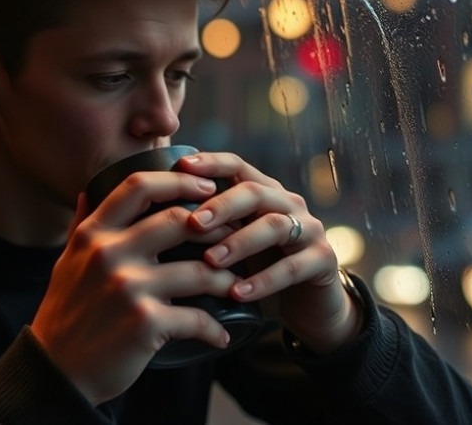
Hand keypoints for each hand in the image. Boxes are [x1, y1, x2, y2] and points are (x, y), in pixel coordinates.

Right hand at [30, 171, 237, 404]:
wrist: (55, 372)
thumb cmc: (66, 314)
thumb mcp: (66, 261)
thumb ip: (82, 225)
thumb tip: (90, 190)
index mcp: (93, 234)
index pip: (139, 186)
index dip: (180, 180)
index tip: (208, 187)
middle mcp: (109, 253)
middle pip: (179, 220)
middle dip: (218, 226)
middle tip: (237, 236)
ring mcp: (128, 287)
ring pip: (199, 270)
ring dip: (227, 280)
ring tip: (236, 287)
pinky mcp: (144, 322)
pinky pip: (196, 318)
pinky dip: (215, 329)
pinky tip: (221, 335)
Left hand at [179, 152, 362, 354]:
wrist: (306, 307)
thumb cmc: (256, 271)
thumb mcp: (229, 245)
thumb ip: (203, 228)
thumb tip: (148, 218)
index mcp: (263, 192)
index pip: (236, 166)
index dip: (210, 163)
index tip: (180, 167)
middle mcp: (287, 203)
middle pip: (255, 191)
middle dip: (221, 205)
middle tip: (192, 223)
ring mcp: (309, 230)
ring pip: (275, 226)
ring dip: (240, 242)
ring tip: (211, 261)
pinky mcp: (323, 260)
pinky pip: (293, 267)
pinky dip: (264, 280)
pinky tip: (238, 294)